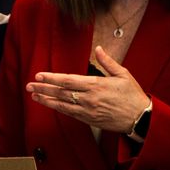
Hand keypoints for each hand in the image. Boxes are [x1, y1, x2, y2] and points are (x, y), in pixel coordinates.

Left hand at [27, 46, 150, 134]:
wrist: (140, 118)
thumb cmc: (132, 95)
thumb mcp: (123, 74)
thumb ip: (108, 62)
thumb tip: (98, 49)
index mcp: (96, 85)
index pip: (68, 80)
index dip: (52, 78)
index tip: (39, 75)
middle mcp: (89, 98)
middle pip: (61, 92)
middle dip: (43, 89)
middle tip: (30, 86)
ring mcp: (88, 111)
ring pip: (62, 105)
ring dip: (46, 100)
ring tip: (34, 96)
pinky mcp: (89, 120)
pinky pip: (70, 114)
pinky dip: (58, 108)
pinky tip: (50, 105)